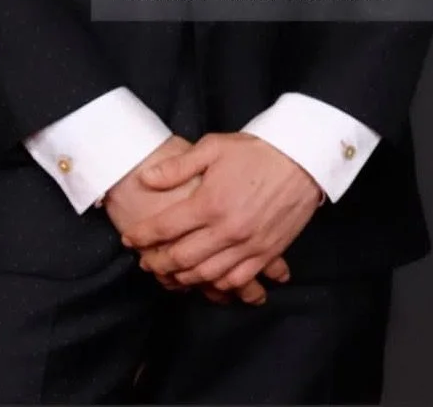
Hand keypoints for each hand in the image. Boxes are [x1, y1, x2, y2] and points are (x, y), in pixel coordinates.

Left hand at [120, 132, 322, 292]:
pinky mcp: (266, 252)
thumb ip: (178, 166)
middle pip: (182, 258)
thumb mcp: (213, 147)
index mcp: (210, 202)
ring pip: (206, 274)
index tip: (130, 238)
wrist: (302, 158)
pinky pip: (237, 280)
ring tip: (169, 273)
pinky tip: (206, 279)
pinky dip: (217, 284)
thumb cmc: (256, 150)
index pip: (165, 227)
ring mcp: (248, 245)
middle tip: (144, 262)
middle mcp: (226, 229)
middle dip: (157, 263)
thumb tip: (146, 178)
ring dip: (183, 278)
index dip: (142, 235)